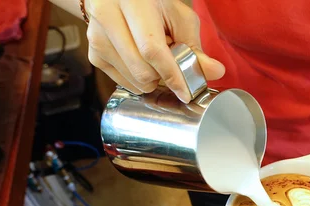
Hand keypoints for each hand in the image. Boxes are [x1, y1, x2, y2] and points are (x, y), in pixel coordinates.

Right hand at [84, 0, 224, 101]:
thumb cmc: (152, 5)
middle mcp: (108, 17)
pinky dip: (139, 80)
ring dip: (152, 80)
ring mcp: (97, 37)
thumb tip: (216, 71)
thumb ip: (196, 46)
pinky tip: (141, 61)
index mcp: (133, 3)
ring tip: (154, 58)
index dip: (172, 75)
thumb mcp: (179, 18)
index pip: (152, 49)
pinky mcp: (93, 54)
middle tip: (172, 67)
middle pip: (141, 70)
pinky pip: (123, 82)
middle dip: (163, 78)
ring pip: (133, 80)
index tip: (186, 92)